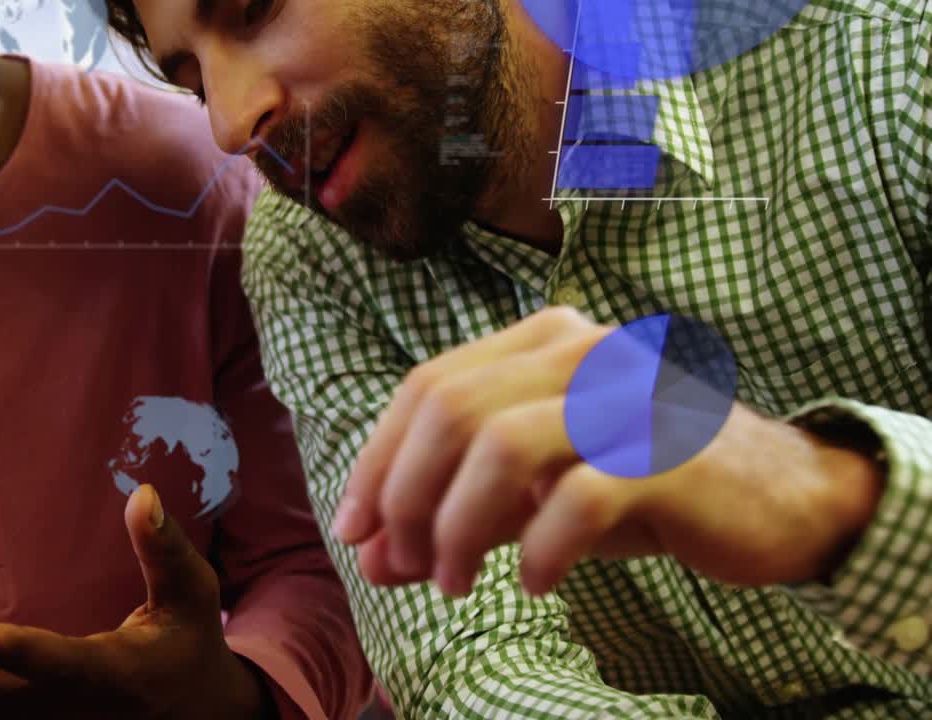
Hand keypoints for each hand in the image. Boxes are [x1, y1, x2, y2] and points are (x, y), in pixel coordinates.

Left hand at [0, 485, 271, 719]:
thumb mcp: (192, 595)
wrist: (187, 706)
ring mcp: (42, 712)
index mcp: (112, 678)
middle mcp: (66, 706)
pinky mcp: (28, 702)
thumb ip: (165, 551)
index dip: (9, 652)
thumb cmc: (190, 642)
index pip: (56, 665)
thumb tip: (143, 494)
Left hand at [332, 307, 884, 596]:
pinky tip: (537, 583)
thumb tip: (370, 557)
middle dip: (407, 496)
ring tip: (454, 582)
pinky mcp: (669, 451)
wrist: (778, 496)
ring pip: (502, 446)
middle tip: (403, 564)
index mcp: (540, 339)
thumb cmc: (641, 485)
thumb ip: (455, 513)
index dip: (378, 459)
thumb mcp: (534, 497)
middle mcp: (581, 348)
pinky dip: (540, 549)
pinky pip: (576, 498)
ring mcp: (629, 392)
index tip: (356, 530)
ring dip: (460, 526)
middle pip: (450, 409)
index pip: (426, 386)